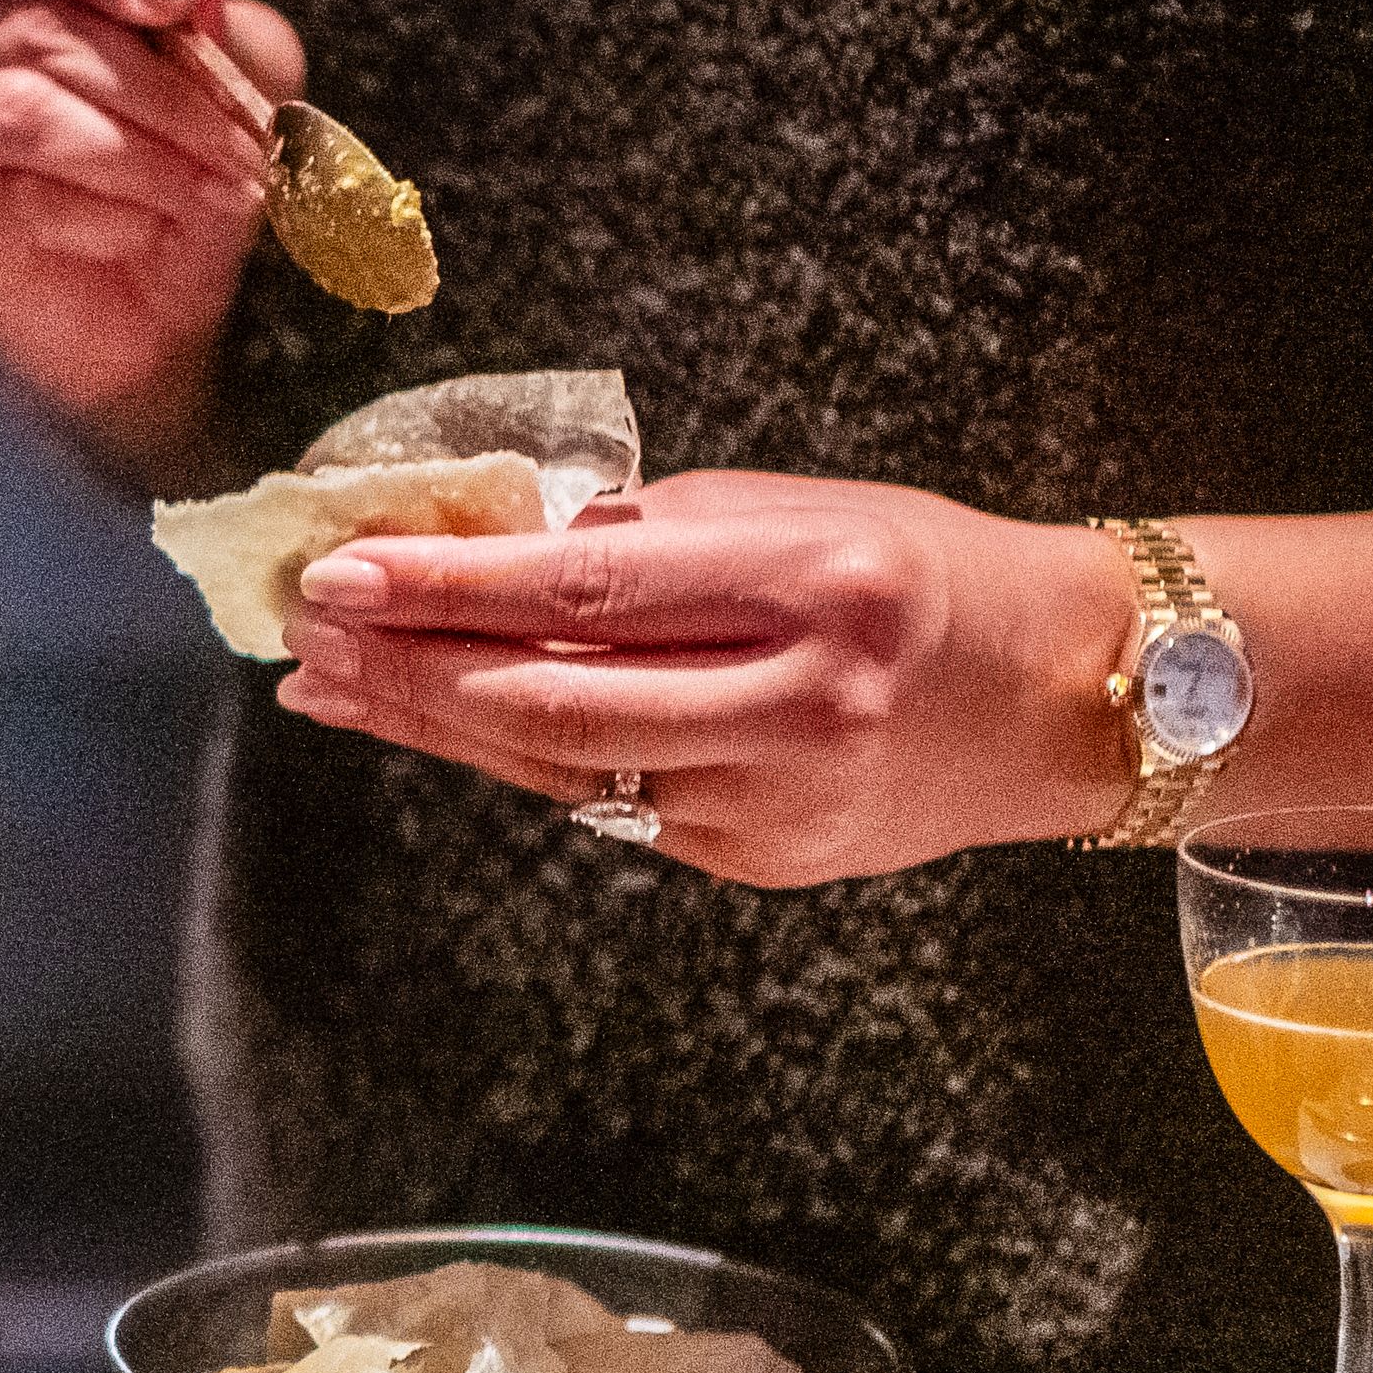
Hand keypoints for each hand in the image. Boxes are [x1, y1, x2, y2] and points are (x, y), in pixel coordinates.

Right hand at [0, 0, 301, 492]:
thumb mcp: (236, 92)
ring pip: (31, 98)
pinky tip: (140, 230)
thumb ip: (216, 17)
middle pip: (42, 17)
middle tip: (249, 142)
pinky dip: (93, 202)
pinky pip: (8, 178)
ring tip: (221, 189)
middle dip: (166, 84)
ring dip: (144, 149)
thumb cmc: (182, 180)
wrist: (143, 317)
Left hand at [269, 473, 1141, 886]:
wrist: (1065, 696)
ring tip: (334, 682)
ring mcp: (777, 803)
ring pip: (562, 769)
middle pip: (554, 701)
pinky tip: (437, 724)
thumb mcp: (794, 512)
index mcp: (813, 588)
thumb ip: (646, 537)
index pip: (589, 593)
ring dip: (431, 724)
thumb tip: (481, 548)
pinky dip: (512, 760)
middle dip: (411, 667)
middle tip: (307, 627)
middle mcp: (796, 706)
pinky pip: (608, 804)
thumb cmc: (918, 571)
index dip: (448, 587)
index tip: (343, 567)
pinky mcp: (759, 861)